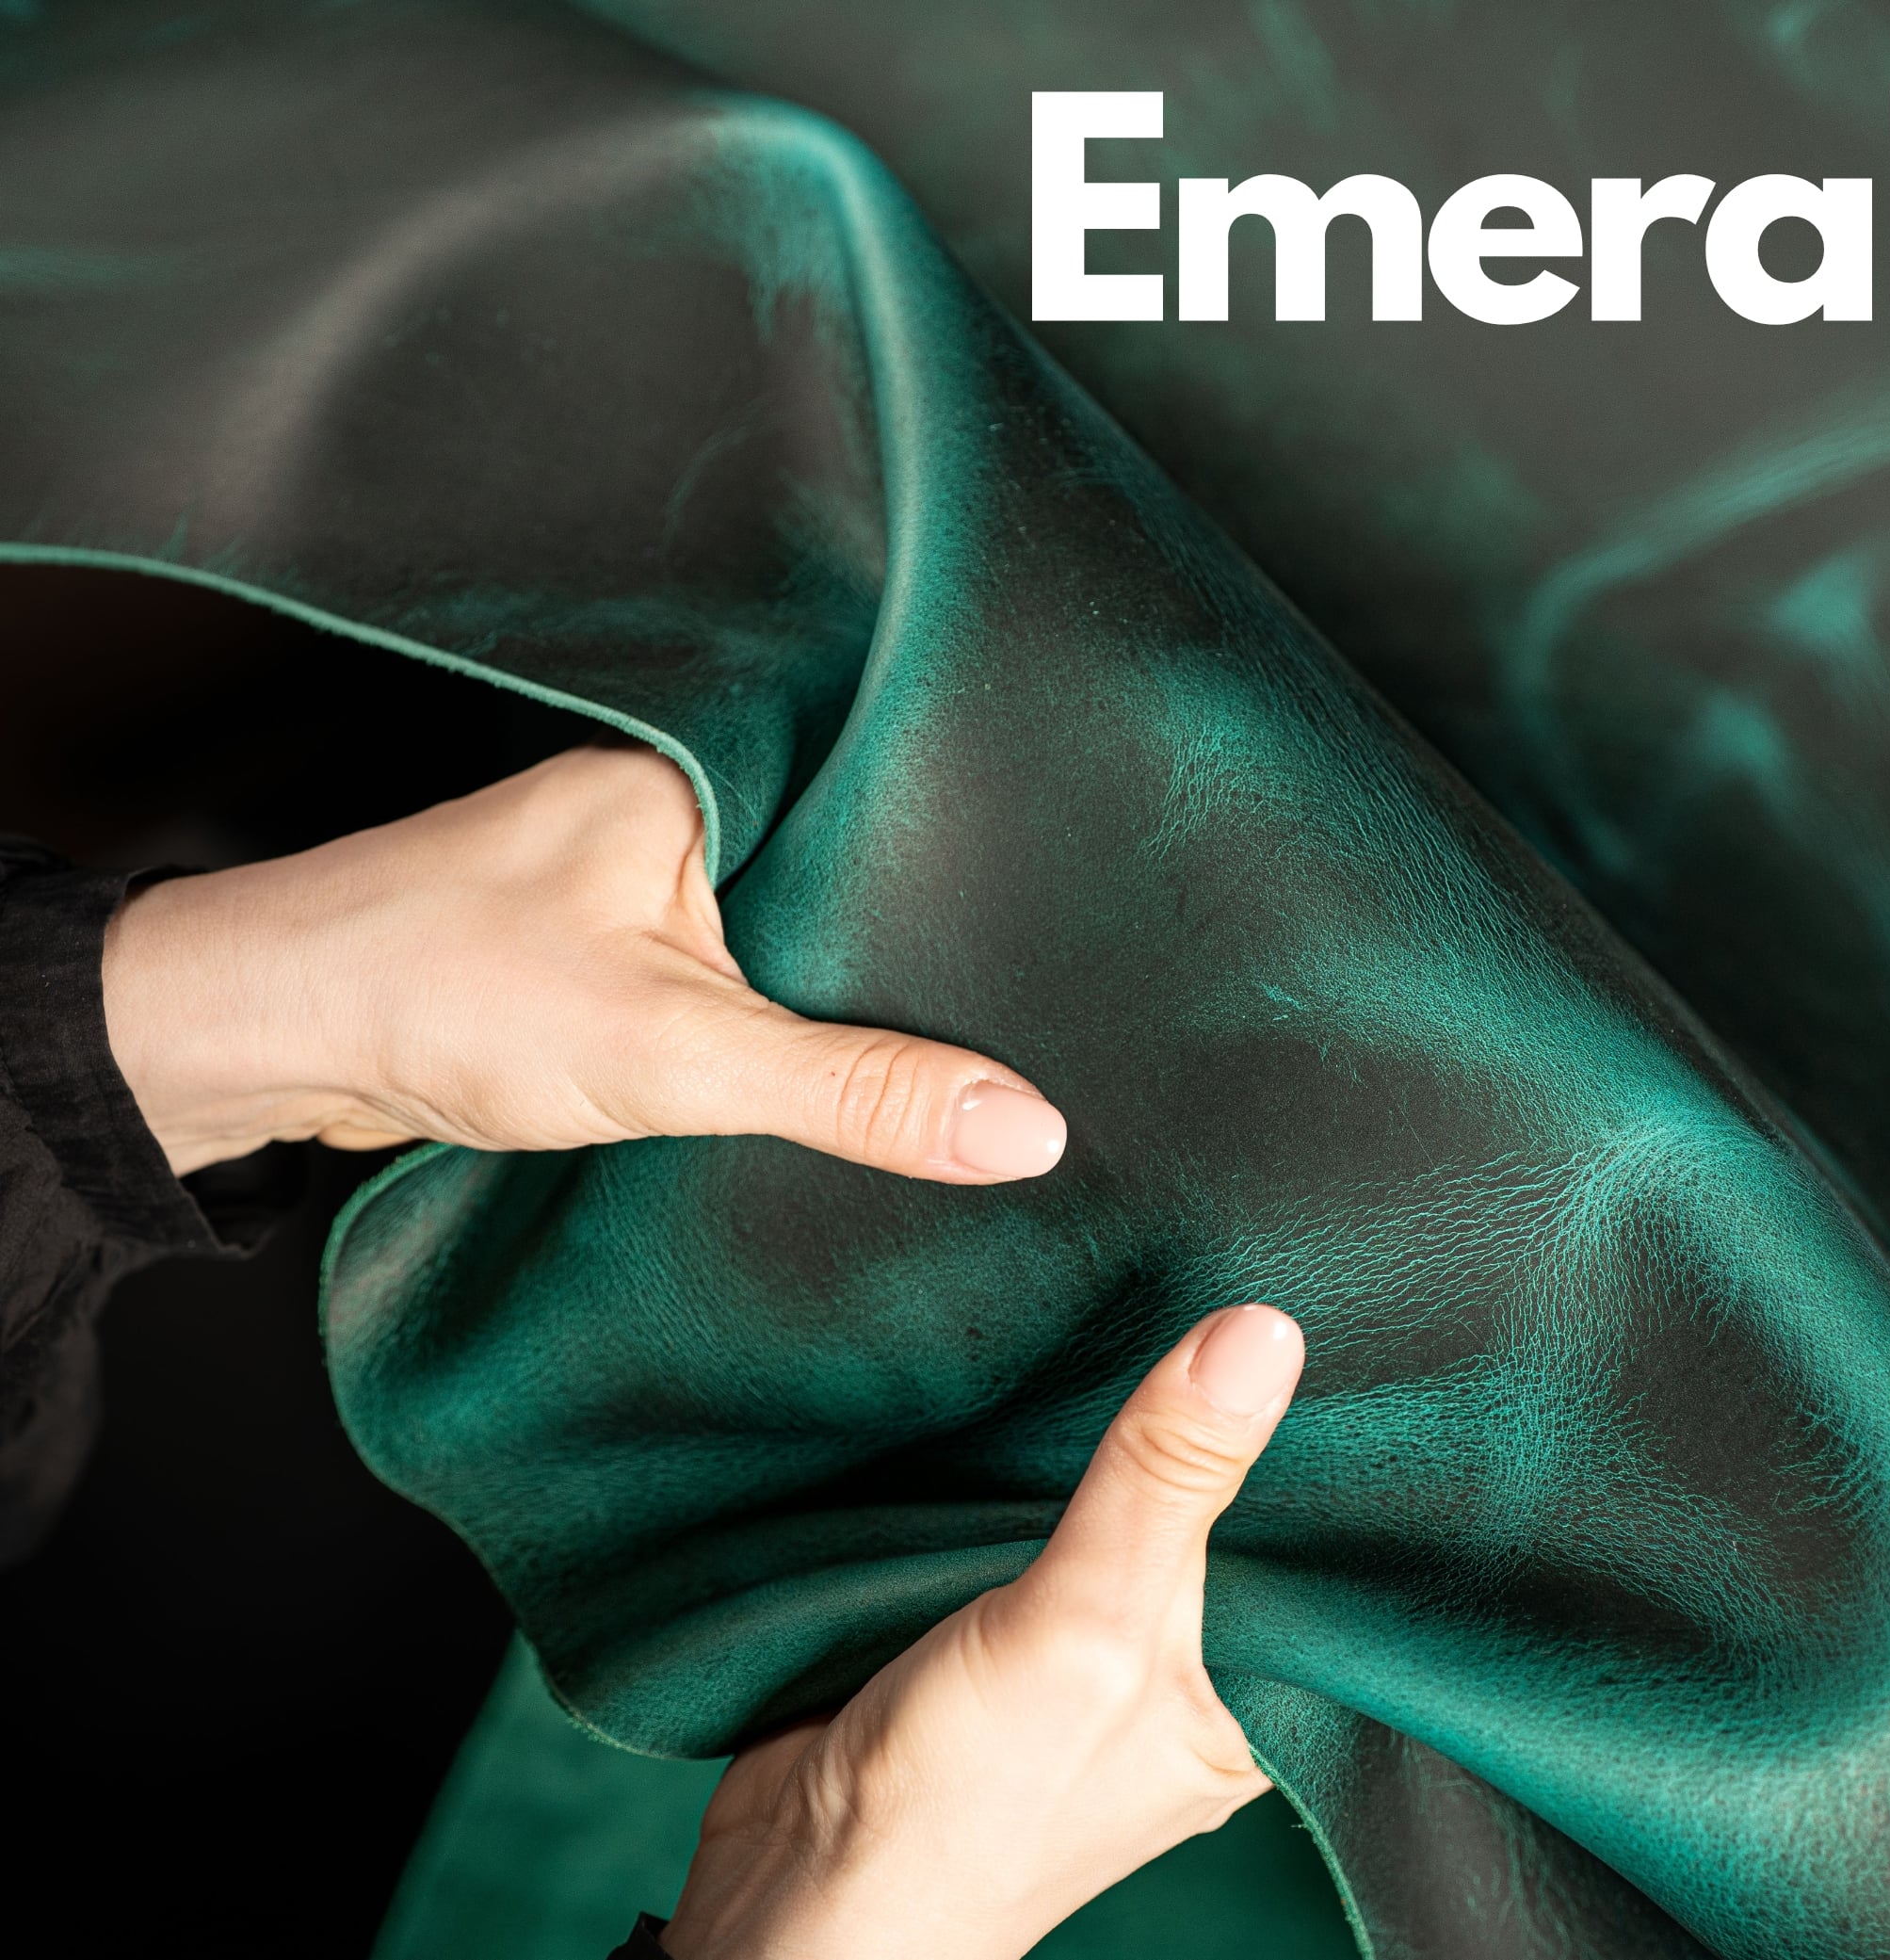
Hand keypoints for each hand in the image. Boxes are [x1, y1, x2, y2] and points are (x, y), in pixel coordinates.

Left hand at [99, 746, 1066, 1180]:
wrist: (265, 1037)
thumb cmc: (440, 991)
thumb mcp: (680, 1051)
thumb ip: (856, 1090)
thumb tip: (1023, 1130)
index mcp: (708, 768)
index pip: (891, 797)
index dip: (987, 863)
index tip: (1090, 917)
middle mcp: (679, 801)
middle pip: (851, 873)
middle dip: (927, 940)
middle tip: (1054, 997)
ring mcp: (639, 870)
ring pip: (792, 931)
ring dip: (851, 989)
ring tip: (976, 1037)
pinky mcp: (610, 943)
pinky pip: (738, 972)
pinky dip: (783, 1019)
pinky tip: (844, 1069)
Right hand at [662, 1304, 1306, 1959]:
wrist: (792, 1881)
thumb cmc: (962, 1810)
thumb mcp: (1089, 1625)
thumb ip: (1167, 1481)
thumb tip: (1262, 1333)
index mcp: (1243, 1715)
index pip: (1303, 1552)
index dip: (1302, 1441)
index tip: (1305, 1314)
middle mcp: (1176, 1685)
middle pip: (1206, 1518)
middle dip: (1195, 1424)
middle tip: (1208, 1281)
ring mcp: (1081, 1658)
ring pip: (1115, 1510)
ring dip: (1103, 1439)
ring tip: (1129, 1309)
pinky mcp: (993, 1630)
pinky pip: (1031, 1523)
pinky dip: (1022, 1471)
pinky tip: (1033, 1394)